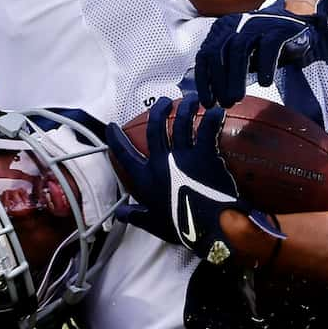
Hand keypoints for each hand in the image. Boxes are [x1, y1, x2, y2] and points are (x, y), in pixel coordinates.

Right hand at [105, 96, 260, 262]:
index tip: (111, 127)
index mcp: (146, 179)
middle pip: (156, 128)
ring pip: (181, 123)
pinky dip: (212, 118)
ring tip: (191, 100)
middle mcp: (161, 163)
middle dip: (159, 111)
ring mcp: (183, 156)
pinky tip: (216, 110)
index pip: (125, 155)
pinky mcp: (205, 154)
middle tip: (164, 103)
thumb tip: (119, 214)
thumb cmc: (180, 227)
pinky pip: (206, 129)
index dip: (116, 140)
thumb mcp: (153, 223)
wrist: (208, 228)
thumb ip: (135, 216)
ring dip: (186, 108)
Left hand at [191, 0, 327, 105]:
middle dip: (218, 81)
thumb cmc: (264, 48)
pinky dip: (265, 66)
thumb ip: (224, 69)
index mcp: (222, 29)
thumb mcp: (241, 57)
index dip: (203, 81)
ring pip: (239, 49)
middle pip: (218, 52)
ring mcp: (257, 23)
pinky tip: (265, 83)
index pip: (204, 55)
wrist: (300, 30)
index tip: (208, 102)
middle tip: (225, 103)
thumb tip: (209, 97)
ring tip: (237, 99)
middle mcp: (236, 22)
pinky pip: (268, 46)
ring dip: (236, 78)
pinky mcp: (279, 28)